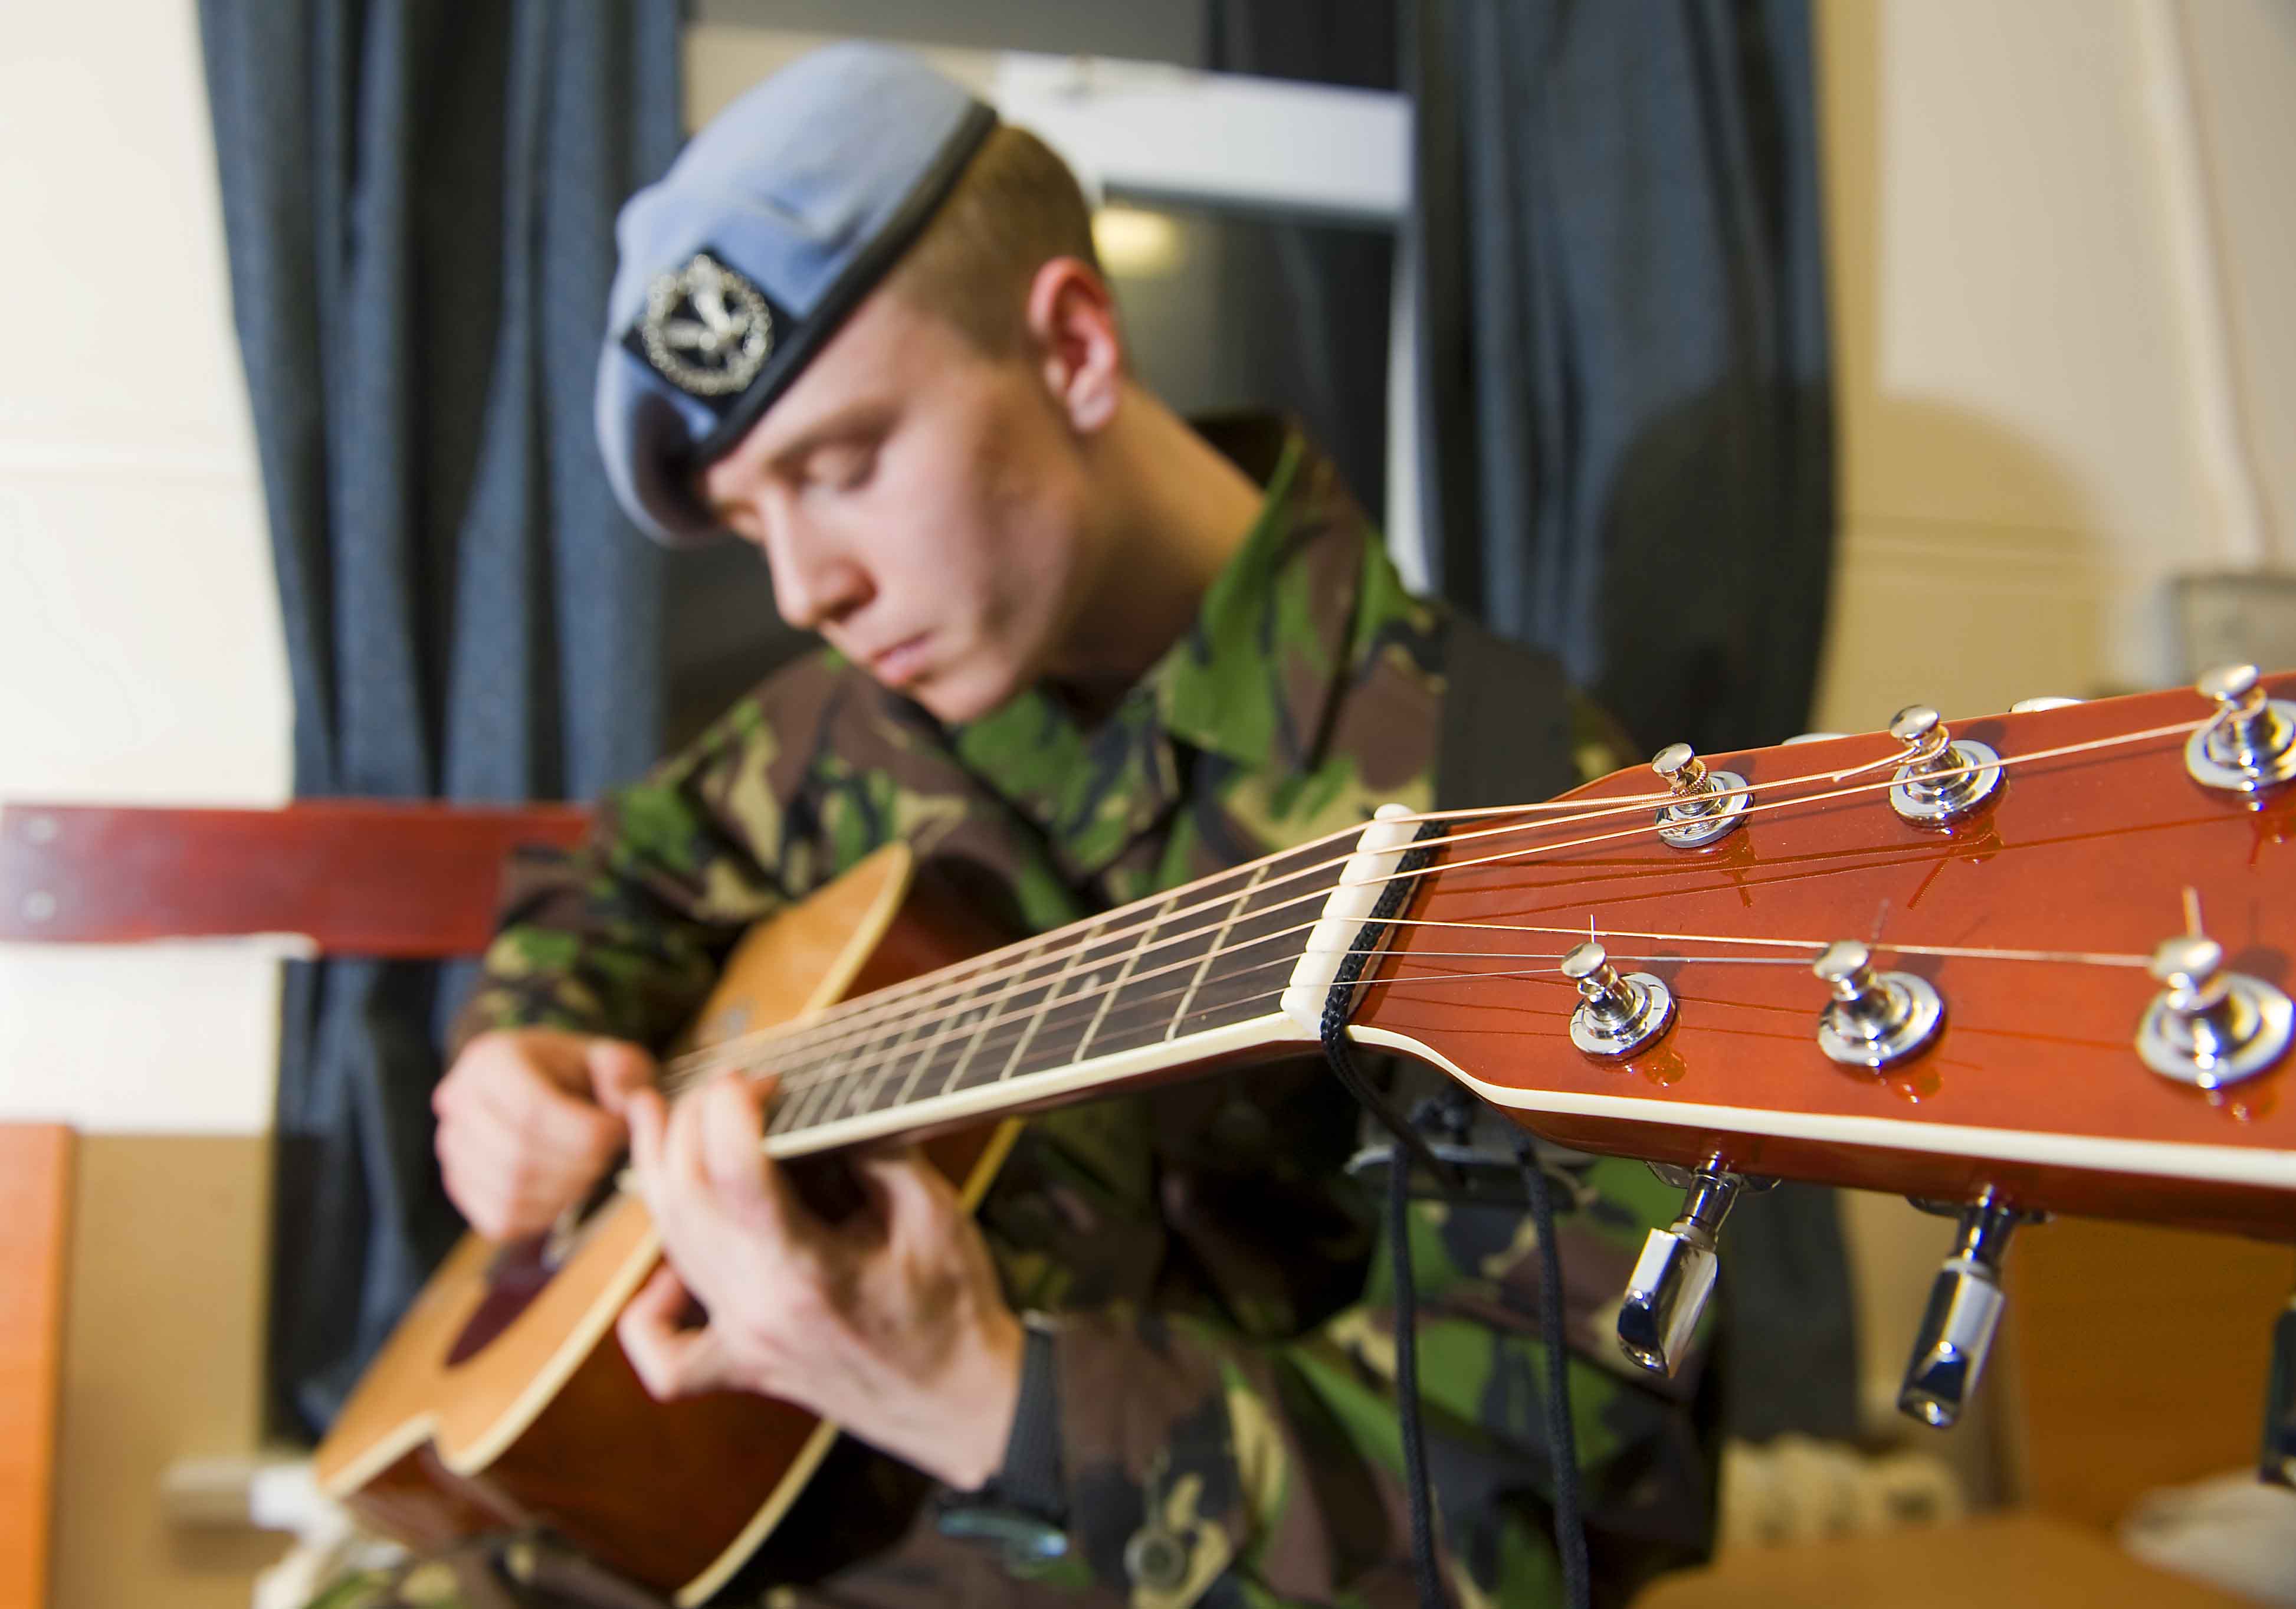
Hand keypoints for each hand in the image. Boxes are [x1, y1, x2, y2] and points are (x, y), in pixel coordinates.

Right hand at [433, 1028, 655, 1240]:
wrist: (550, 1091)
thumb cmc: (584, 1075)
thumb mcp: (612, 1058)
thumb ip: (625, 1070)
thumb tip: (626, 1097)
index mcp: (492, 1058)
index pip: (530, 1110)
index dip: (585, 1132)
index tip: (619, 1133)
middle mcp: (457, 1101)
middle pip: (518, 1154)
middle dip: (579, 1164)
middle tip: (609, 1156)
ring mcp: (452, 1147)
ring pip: (509, 1191)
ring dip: (567, 1191)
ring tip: (592, 1169)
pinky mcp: (461, 1187)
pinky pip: (502, 1218)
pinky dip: (546, 1213)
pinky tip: (568, 1188)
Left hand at [617, 1074, 1023, 1489]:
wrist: (963, 1406)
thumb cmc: (956, 1307)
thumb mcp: (933, 1212)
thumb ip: (874, 1151)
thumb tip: (825, 1099)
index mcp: (808, 1272)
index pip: (734, 1172)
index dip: (732, 1107)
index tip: (758, 1078)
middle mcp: (758, 1310)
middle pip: (684, 1198)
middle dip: (691, 1122)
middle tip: (727, 1089)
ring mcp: (743, 1343)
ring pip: (670, 1247)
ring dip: (660, 1174)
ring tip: (671, 1120)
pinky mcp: (744, 1367)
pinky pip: (666, 1353)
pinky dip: (650, 1308)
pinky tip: (670, 1271)